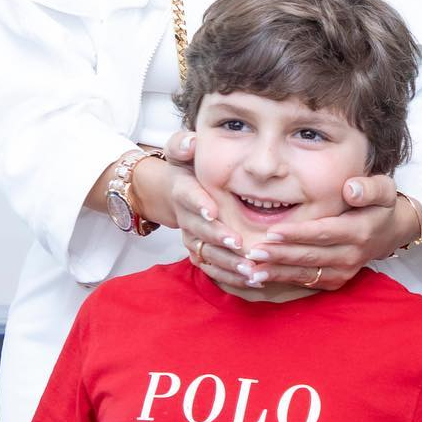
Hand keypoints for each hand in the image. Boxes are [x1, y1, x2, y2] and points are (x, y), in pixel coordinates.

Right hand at [136, 130, 250, 284]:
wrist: (171, 192)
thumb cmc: (185, 167)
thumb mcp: (180, 151)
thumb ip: (182, 144)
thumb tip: (190, 142)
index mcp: (182, 190)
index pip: (188, 195)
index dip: (199, 203)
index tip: (213, 210)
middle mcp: (185, 216)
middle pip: (199, 229)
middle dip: (218, 237)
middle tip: (239, 244)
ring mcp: (191, 236)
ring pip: (205, 252)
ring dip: (226, 261)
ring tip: (249, 268)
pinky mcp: (198, 251)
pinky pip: (210, 266)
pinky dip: (227, 274)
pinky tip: (249, 279)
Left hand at [232, 174, 405, 291]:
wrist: (390, 233)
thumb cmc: (380, 205)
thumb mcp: (384, 190)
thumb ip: (369, 188)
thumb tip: (351, 189)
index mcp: (358, 232)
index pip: (322, 233)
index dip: (296, 234)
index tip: (272, 232)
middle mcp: (350, 256)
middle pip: (309, 256)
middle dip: (279, 255)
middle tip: (252, 252)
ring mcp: (343, 271)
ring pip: (305, 272)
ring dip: (276, 271)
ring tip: (250, 269)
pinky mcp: (335, 281)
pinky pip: (305, 281)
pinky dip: (282, 279)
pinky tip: (261, 276)